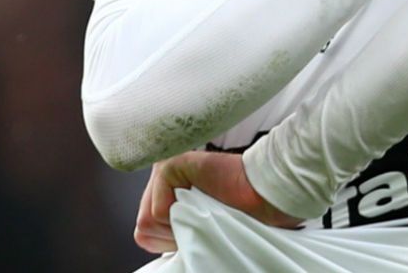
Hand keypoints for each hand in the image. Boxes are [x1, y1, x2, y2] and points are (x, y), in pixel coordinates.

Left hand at [135, 151, 297, 253]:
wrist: (263, 197)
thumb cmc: (239, 213)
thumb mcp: (198, 224)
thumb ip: (174, 226)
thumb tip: (158, 241)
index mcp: (167, 189)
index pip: (146, 230)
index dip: (171, 240)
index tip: (201, 226)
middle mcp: (161, 175)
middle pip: (144, 226)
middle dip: (172, 234)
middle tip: (204, 218)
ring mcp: (163, 168)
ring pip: (148, 221)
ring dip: (177, 227)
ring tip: (204, 210)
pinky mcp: (168, 166)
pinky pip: (156, 211)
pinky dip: (178, 216)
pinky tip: (203, 200)